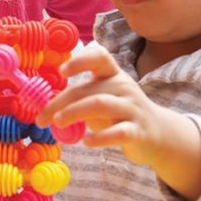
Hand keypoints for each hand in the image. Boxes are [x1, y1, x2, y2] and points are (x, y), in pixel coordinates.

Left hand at [36, 42, 200, 200]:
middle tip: (42, 118)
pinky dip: (101, 138)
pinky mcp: (139, 131)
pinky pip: (119, 132)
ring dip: (75, 113)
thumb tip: (47, 107)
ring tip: (58, 123)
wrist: (159, 133)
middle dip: (61, 103)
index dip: (80, 61)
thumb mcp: (104, 98)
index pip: (100, 57)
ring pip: (100, 105)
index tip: (62, 72)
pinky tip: (86, 143)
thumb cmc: (120, 113)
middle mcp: (124, 87)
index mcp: (113, 75)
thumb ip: (81, 98)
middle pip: (89, 90)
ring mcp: (133, 108)